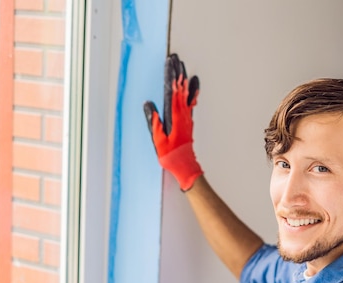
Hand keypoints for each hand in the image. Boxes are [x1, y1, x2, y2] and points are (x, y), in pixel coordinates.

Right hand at [143, 53, 202, 190]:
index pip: (173, 91)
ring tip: (182, 66)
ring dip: (184, 79)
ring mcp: (187, 116)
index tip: (170, 64)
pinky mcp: (188, 120)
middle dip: (178, 72)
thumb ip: (154, 122)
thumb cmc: (171, 155)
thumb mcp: (158, 140)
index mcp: (174, 116)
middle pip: (181, 88)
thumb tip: (149, 105)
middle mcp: (182, 114)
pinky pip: (190, 102)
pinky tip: (193, 84)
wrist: (185, 165)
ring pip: (186, 93)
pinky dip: (192, 91)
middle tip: (176, 59)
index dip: (171, 77)